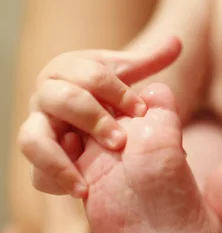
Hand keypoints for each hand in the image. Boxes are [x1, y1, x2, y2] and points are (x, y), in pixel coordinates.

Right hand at [17, 36, 181, 198]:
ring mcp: (37, 125)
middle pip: (61, 99)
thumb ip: (151, 60)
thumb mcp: (126, 73)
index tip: (142, 112)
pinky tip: (82, 191)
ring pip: (33, 139)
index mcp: (69, 70)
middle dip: (92, 120)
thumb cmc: (105, 90)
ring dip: (60, 160)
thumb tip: (177, 41)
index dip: (118, 93)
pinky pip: (35, 171)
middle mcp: (47, 95)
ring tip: (87, 184)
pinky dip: (55, 180)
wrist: (81, 111)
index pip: (91, 75)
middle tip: (120, 142)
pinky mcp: (39, 155)